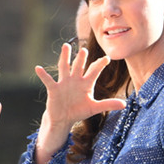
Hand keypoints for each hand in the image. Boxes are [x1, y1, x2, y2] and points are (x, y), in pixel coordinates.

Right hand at [33, 43, 125, 163]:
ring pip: (65, 67)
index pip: (94, 71)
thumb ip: (108, 104)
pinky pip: (48, 80)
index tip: (107, 58)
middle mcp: (75, 80)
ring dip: (65, 57)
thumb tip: (125, 104)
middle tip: (84, 49)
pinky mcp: (54, 89)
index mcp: (86, 83)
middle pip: (79, 66)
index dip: (100, 65)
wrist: (64, 118)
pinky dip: (43, 75)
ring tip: (65, 46)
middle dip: (81, 58)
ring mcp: (64, 83)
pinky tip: (38, 68)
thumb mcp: (94, 108)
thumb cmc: (79, 111)